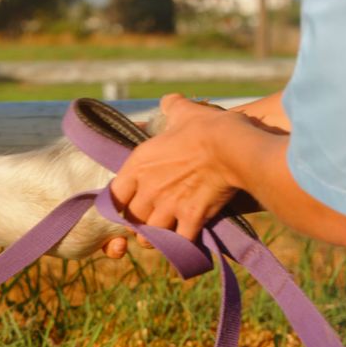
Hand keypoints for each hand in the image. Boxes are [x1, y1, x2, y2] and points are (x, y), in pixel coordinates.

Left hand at [107, 93, 253, 248]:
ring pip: (152, 235)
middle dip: (140, 223)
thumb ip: (171, 108)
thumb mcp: (182, 111)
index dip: (120, 202)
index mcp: (139, 164)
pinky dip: (183, 245)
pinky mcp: (192, 218)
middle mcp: (148, 188)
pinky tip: (188, 241)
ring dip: (159, 237)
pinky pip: (180, 242)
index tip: (131, 202)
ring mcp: (169, 205)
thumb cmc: (206, 126)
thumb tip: (170, 101)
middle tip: (150, 221)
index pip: (114, 195)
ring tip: (167, 233)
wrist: (231, 145)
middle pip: (132, 219)